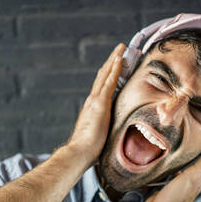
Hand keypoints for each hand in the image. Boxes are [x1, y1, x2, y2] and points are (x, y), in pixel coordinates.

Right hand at [66, 43, 125, 164]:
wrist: (79, 152)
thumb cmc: (88, 150)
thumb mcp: (100, 136)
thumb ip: (104, 131)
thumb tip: (111, 136)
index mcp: (93, 108)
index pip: (102, 88)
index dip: (109, 75)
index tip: (115, 65)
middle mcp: (92, 100)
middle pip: (103, 76)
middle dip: (111, 63)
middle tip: (119, 50)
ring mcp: (95, 100)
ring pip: (106, 75)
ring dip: (114, 60)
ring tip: (120, 48)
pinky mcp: (99, 103)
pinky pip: (109, 81)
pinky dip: (115, 69)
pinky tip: (120, 59)